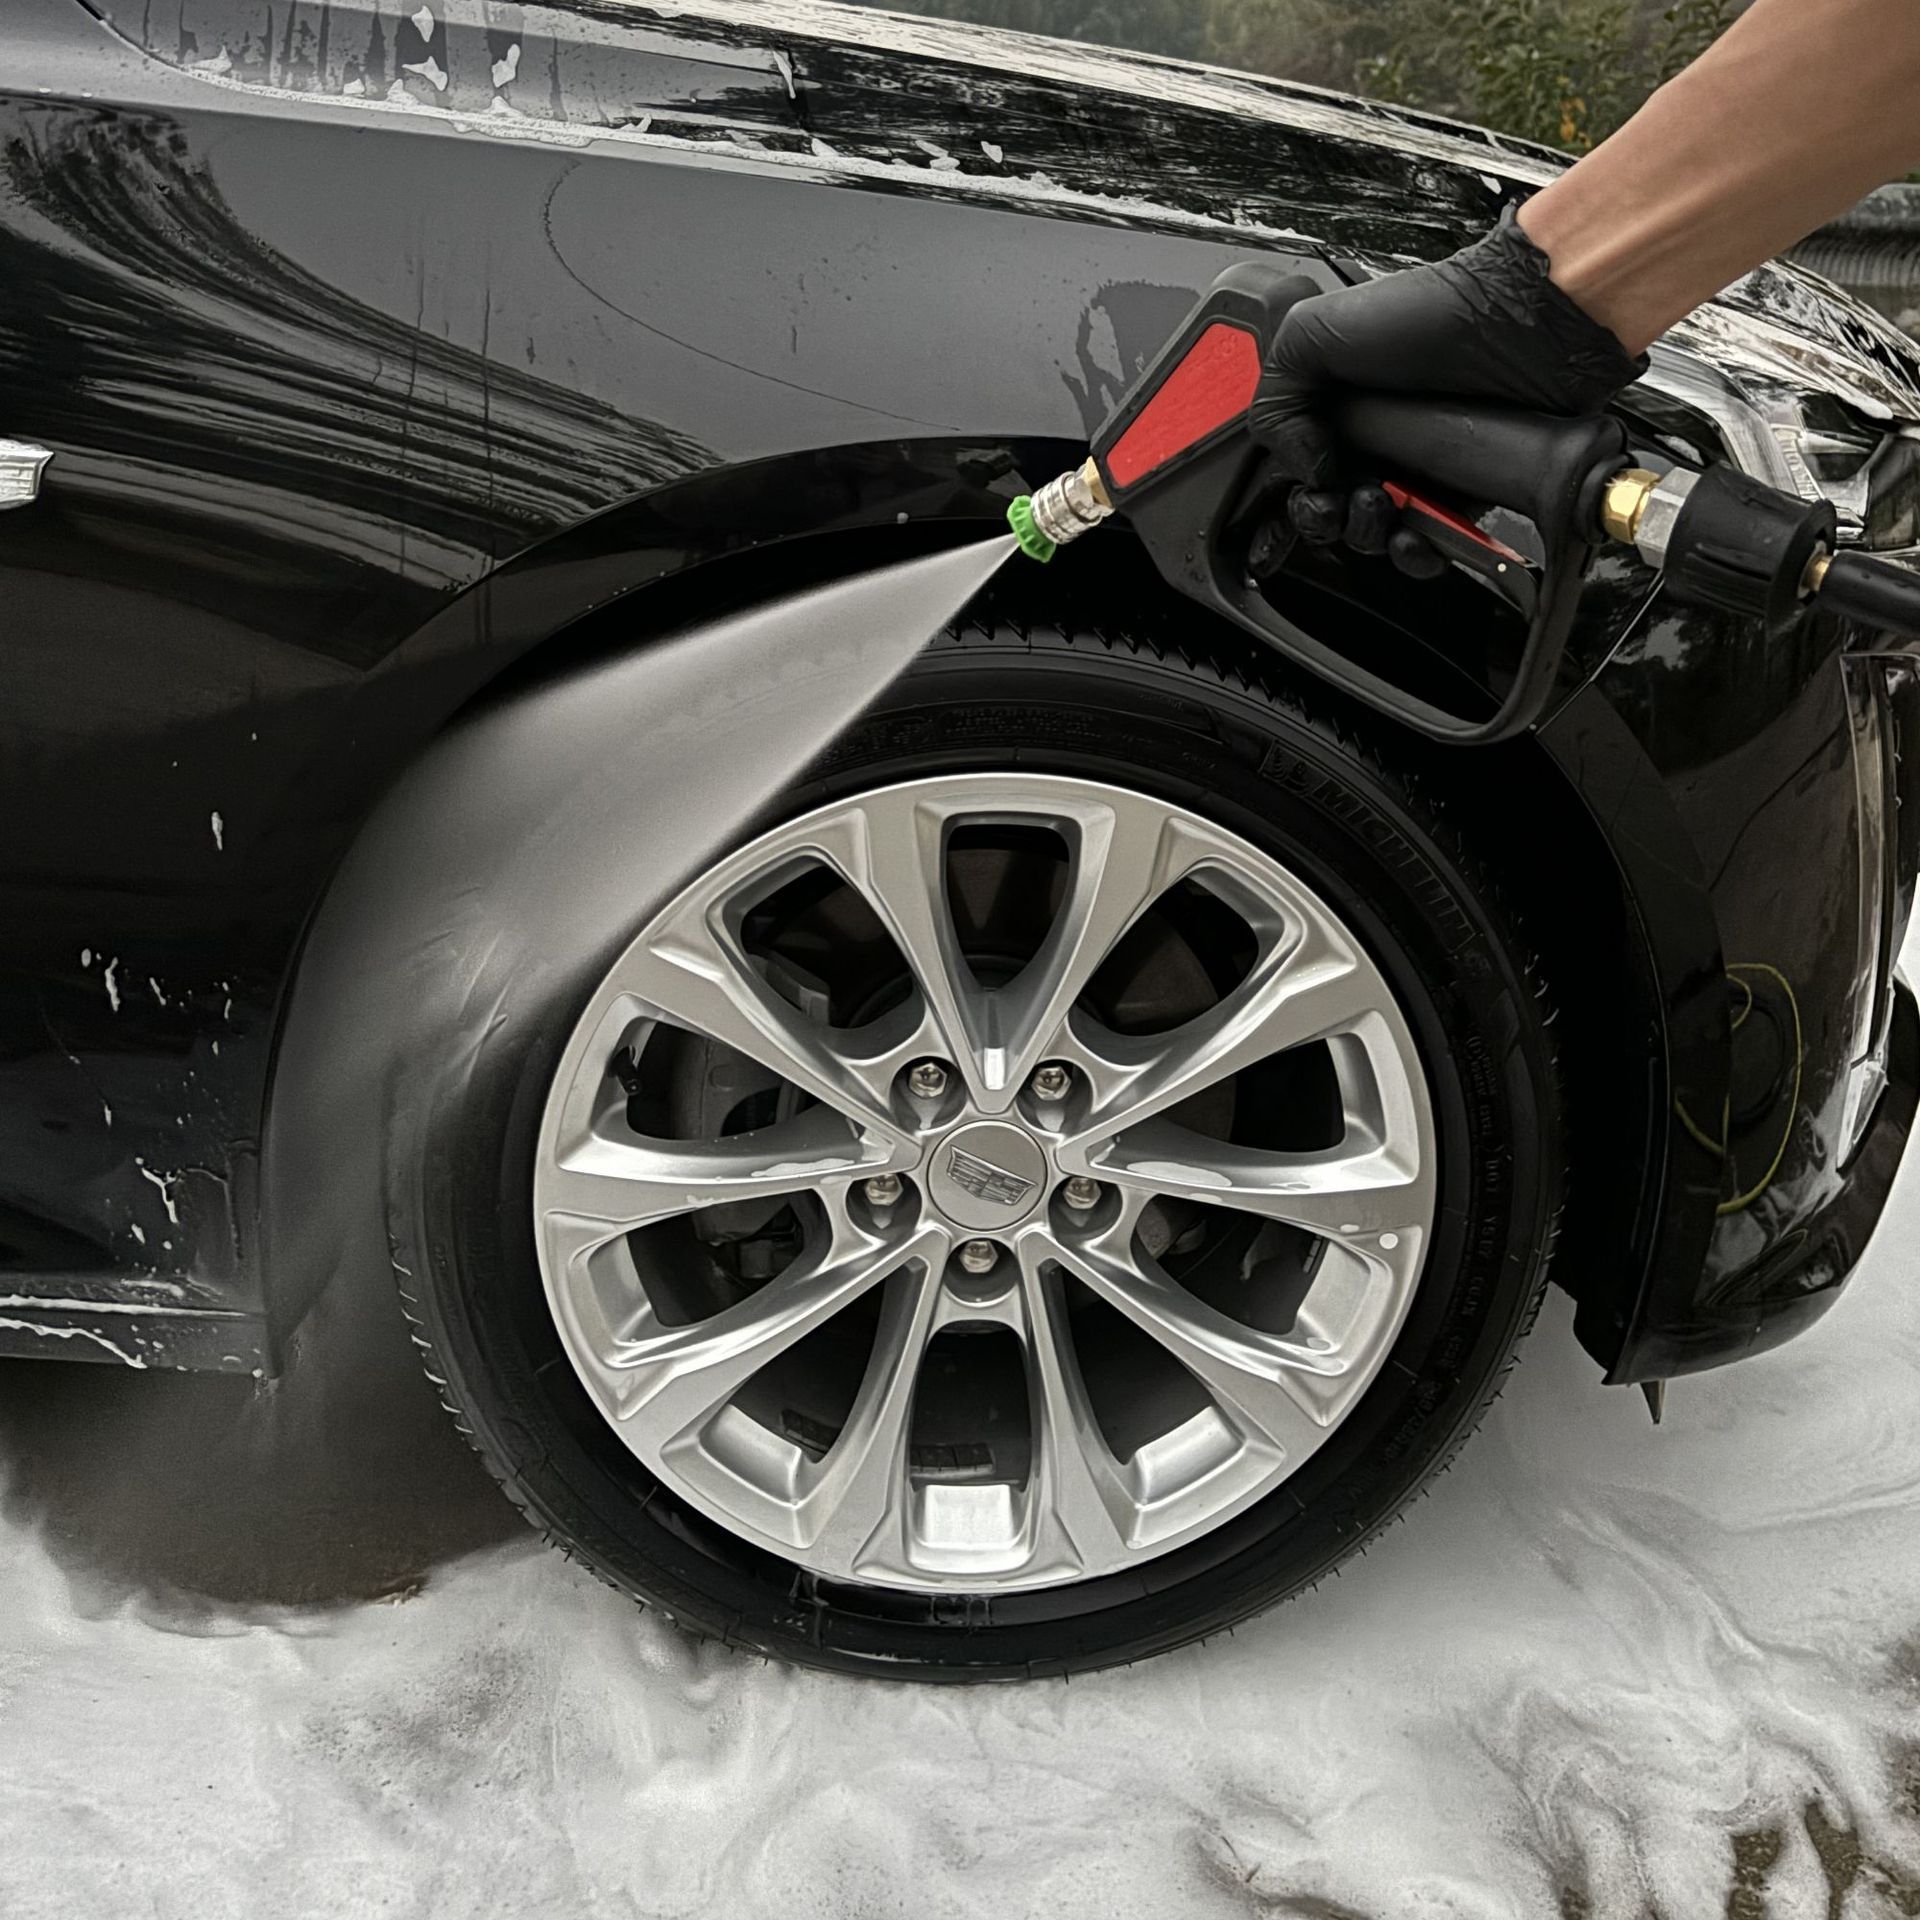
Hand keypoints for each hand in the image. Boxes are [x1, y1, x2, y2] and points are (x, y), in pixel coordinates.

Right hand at [1249, 210, 1644, 576]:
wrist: (1516, 325)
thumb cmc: (1428, 314)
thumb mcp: (1311, 333)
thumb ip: (1273, 403)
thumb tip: (1297, 468)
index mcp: (1334, 406)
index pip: (1297, 472)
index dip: (1296, 491)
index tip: (1310, 486)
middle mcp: (1375, 437)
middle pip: (1332, 510)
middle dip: (1328, 518)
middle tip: (1342, 496)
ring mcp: (1417, 466)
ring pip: (1376, 534)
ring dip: (1368, 536)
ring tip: (1382, 505)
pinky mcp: (1461, 490)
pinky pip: (1430, 544)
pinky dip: (1417, 554)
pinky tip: (1414, 536)